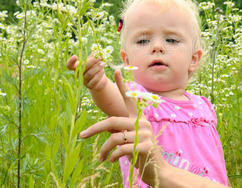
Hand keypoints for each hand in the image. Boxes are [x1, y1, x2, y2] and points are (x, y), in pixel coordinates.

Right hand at [66, 53, 108, 90]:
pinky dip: (98, 75)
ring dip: (97, 67)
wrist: (100, 80)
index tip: (75, 56)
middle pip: (82, 67)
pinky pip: (93, 81)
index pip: (69, 65)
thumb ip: (94, 56)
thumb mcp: (94, 61)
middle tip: (99, 57)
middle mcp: (78, 74)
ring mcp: (83, 81)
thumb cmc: (95, 67)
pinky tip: (102, 71)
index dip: (70, 61)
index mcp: (77, 67)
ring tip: (103, 63)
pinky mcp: (89, 86)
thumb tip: (96, 52)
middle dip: (92, 61)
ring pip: (89, 73)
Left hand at [80, 70, 160, 184]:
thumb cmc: (141, 153)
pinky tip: (112, 161)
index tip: (115, 71)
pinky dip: (113, 156)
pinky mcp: (146, 147)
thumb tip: (105, 127)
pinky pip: (121, 149)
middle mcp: (142, 123)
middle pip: (112, 121)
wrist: (158, 171)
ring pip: (115, 137)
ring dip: (104, 150)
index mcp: (138, 119)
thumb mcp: (129, 140)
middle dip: (94, 128)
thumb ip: (120, 130)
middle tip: (82, 135)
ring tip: (101, 158)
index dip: (122, 86)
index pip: (129, 99)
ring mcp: (145, 134)